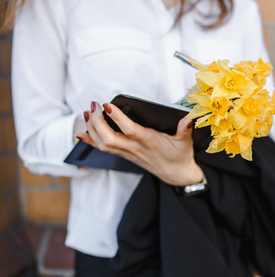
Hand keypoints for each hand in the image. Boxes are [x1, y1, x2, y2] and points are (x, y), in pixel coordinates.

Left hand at [76, 101, 203, 185]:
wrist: (176, 175)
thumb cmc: (179, 156)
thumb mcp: (185, 142)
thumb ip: (185, 130)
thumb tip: (188, 120)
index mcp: (149, 142)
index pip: (129, 130)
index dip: (117, 118)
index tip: (108, 105)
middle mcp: (135, 148)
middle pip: (109, 138)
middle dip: (97, 122)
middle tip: (94, 105)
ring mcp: (128, 153)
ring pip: (103, 144)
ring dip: (92, 129)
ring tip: (87, 113)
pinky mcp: (125, 155)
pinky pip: (104, 149)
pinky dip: (90, 141)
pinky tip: (81, 133)